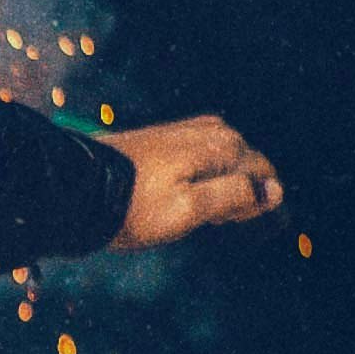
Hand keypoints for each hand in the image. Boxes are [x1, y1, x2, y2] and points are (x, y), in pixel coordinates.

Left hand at [107, 112, 283, 250]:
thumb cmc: (135, 206)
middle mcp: (210, 131)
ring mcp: (187, 130)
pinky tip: (182, 193)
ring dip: (218, 188)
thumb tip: (275, 190)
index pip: (264, 176)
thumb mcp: (189, 210)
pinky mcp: (168, 137)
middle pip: (247, 167)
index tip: (223, 222)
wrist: (79, 187)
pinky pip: (204, 156)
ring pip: (226, 163)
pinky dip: (202, 177)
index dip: (252, 205)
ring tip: (191, 209)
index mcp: (222, 146)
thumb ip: (235, 197)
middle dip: (236, 196)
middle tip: (203, 219)